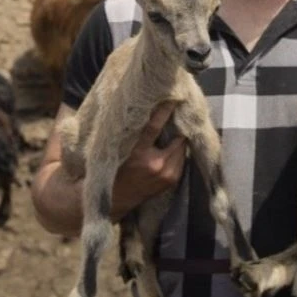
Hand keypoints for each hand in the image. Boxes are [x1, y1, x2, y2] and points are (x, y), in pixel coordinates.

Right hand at [112, 101, 186, 219]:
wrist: (116, 198)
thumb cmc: (115, 168)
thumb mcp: (119, 148)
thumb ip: (134, 132)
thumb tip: (147, 110)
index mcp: (138, 154)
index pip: (154, 126)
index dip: (164, 111)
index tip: (172, 98)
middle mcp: (155, 165)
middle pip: (177, 138)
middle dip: (178, 127)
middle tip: (178, 114)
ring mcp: (166, 175)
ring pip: (182, 149)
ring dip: (179, 140)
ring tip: (175, 131)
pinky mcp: (172, 181)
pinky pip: (181, 160)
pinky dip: (178, 151)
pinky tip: (172, 147)